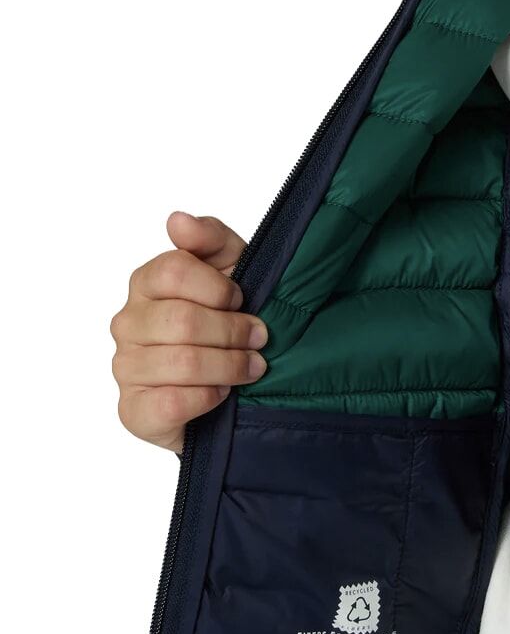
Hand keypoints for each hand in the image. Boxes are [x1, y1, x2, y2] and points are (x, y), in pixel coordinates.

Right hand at [110, 212, 267, 453]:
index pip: (173, 270)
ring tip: (250, 369)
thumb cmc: (229, 328)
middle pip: (182, 320)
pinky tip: (222, 394)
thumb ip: (212, 240)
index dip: (218, 289)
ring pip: (182, 362)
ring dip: (229, 366)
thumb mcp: (235, 273)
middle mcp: (128, 324)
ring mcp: (126, 368)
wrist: (232, 394)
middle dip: (233, 331)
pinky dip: (208, 397)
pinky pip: (172, 402)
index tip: (242, 300)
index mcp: (146, 284)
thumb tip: (178, 221)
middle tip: (260, 340)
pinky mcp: (134, 412)